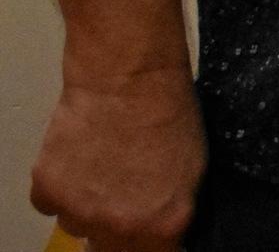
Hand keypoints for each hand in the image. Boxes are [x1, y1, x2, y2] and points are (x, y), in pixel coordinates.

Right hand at [29, 66, 203, 251]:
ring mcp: (80, 213)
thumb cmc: (168, 113)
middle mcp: (121, 227)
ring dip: (86, 205)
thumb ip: (175, 209)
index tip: (147, 228)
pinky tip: (79, 158)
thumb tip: (166, 230)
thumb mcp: (194, 169)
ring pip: (78, 225)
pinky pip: (49, 204)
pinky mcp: (48, 192)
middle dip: (117, 227)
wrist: (130, 80)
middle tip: (121, 195)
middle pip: (111, 248)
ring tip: (102, 165)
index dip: (151, 238)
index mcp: (164, 224)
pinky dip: (59, 186)